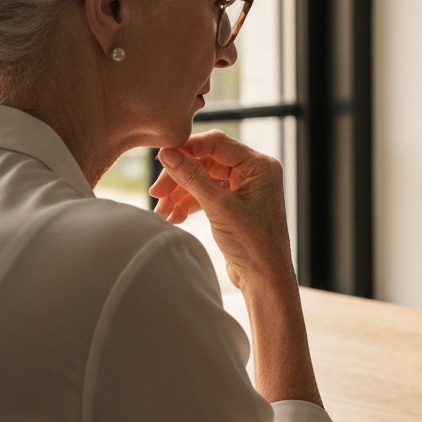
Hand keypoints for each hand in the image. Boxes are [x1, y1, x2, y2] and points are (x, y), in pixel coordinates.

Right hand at [151, 130, 294, 292]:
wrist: (265, 278)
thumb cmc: (252, 244)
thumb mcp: (218, 207)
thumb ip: (192, 177)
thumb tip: (168, 153)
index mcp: (259, 165)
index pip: (216, 143)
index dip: (186, 148)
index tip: (161, 159)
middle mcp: (254, 172)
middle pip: (206, 161)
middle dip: (180, 176)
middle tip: (156, 193)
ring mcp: (245, 188)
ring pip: (204, 178)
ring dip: (181, 193)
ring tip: (162, 211)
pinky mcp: (236, 203)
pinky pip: (208, 193)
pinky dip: (190, 203)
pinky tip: (174, 217)